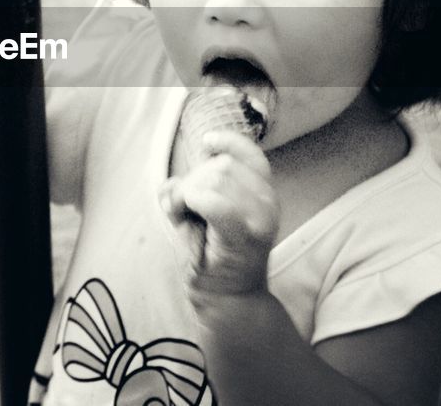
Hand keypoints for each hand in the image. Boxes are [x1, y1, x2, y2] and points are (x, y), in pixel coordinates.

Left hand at [159, 130, 279, 297]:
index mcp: (262, 194)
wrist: (224, 299)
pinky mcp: (246, 235)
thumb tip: (173, 182)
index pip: (250, 155)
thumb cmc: (210, 255)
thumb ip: (190, 189)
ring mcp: (260, 218)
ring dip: (185, 194)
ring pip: (213, 179)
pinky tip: (184, 214)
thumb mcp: (199, 214)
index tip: (206, 143)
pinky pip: (213, 202)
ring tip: (185, 219)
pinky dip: (191, 201)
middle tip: (183, 210)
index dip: (228, 142)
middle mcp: (268, 202)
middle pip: (221, 166)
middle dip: (191, 182)